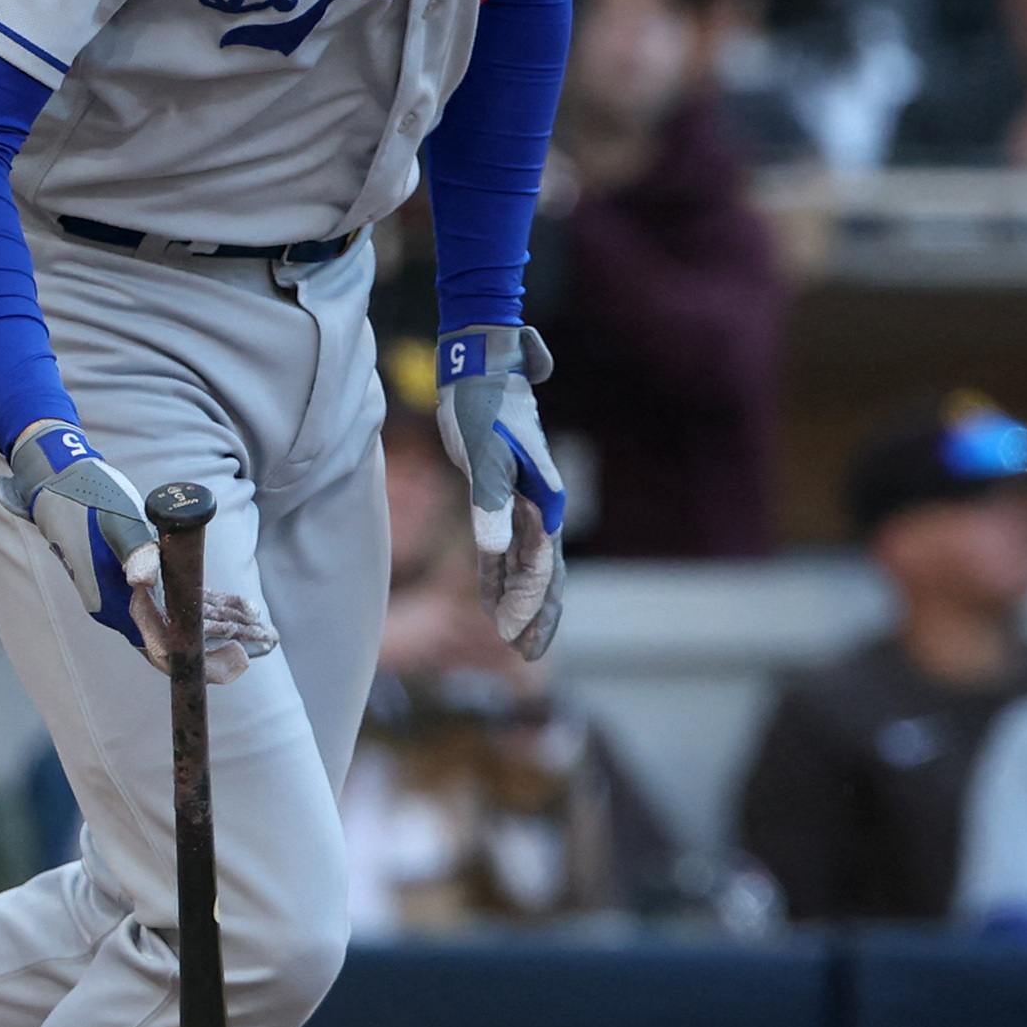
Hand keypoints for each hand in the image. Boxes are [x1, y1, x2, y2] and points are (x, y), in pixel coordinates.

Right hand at [0, 423, 276, 683]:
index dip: (202, 662)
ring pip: (188, 624)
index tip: (238, 659)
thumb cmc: (88, 502)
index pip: (164, 650)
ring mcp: (137, 597)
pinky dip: (215, 605)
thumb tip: (142, 579)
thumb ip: (133, 550)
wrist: (63, 485)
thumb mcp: (113, 522)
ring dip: (228, 627)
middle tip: (268, 641)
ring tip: (266, 631)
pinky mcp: (147, 580)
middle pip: (183, 643)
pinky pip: (184, 602)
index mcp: (118, 605)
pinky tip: (245, 607)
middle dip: (226, 645)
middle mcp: (128, 609)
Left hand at [432, 326, 563, 658]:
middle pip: (545, 575)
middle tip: (527, 657)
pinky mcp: (499, 500)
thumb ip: (490, 502)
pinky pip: (502, 551)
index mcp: (542, 501)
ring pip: (526, 568)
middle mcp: (538, 509)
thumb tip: (495, 550)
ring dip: (521, 605)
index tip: (512, 636)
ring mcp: (520, 506)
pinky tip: (489, 604)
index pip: (540, 565)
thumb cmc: (484, 408)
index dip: (528, 603)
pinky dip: (497, 578)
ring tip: (516, 645)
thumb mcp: (483, 453)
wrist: (481, 370)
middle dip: (538, 617)